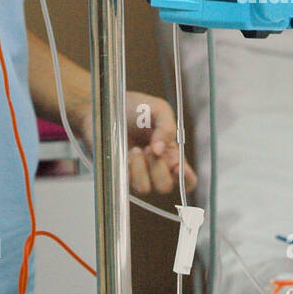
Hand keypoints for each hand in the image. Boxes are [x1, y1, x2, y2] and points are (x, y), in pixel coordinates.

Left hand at [74, 91, 196, 196]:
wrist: (105, 105)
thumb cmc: (133, 107)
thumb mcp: (158, 109)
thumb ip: (167, 128)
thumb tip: (161, 151)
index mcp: (170, 153)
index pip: (186, 179)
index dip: (186, 178)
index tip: (176, 166)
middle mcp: (155, 167)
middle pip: (165, 186)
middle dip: (159, 168)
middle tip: (150, 149)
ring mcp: (137, 173)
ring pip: (146, 188)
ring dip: (142, 168)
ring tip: (136, 149)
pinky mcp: (120, 174)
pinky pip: (128, 183)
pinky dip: (130, 167)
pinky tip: (127, 152)